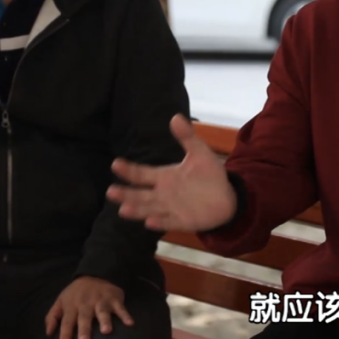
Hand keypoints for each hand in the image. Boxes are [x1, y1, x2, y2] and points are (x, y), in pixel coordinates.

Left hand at [45, 276, 132, 338]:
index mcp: (72, 305)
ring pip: (102, 311)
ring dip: (105, 320)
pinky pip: (120, 307)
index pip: (67, 322)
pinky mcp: (114, 299)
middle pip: (84, 317)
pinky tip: (130, 323)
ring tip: (106, 331)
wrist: (95, 272)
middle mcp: (86, 303)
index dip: (65, 335)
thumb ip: (53, 316)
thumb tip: (48, 333)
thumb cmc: (76, 293)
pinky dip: (125, 315)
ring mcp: (101, 300)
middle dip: (84, 329)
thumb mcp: (61, 300)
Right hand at [108, 114, 237, 231]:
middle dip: (125, 194)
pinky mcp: (182, 221)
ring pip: (149, 209)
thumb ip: (187, 137)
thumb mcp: (199, 153)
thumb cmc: (209, 175)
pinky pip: (168, 222)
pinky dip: (159, 222)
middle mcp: (162, 194)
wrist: (227, 197)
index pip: (142, 174)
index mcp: (164, 177)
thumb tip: (175, 117)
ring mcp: (170, 209)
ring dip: (137, 210)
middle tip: (110, 191)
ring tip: (123, 210)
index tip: (115, 163)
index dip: (128, 170)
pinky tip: (150, 222)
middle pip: (139, 195)